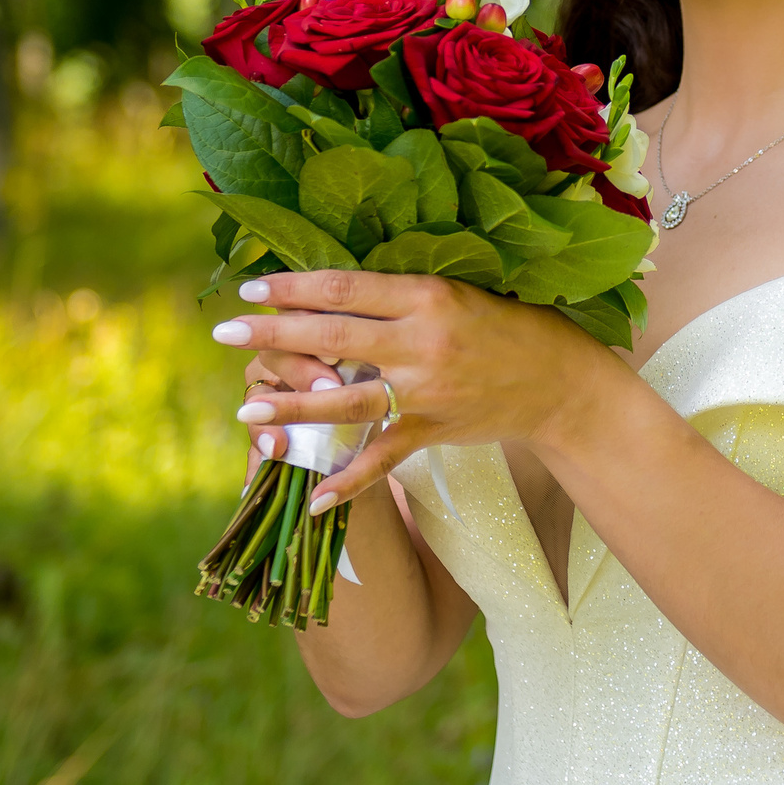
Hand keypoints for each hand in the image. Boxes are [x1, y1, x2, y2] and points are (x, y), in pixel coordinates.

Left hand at [214, 271, 620, 509]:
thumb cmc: (505, 325)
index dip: (294, 287)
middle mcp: (422, 341)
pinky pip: (381, 458)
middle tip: (224, 332)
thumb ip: (396, 295)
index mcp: (426, 295)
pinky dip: (347, 481)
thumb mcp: (455, 292)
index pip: (346, 288)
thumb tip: (328, 291)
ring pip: (345, 400)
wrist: (559, 382)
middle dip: (273, 335)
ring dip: (291, 406)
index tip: (250, 286)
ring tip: (245, 408)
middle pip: (333, 338)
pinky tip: (311, 497)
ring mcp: (426, 390)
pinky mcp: (433, 431)